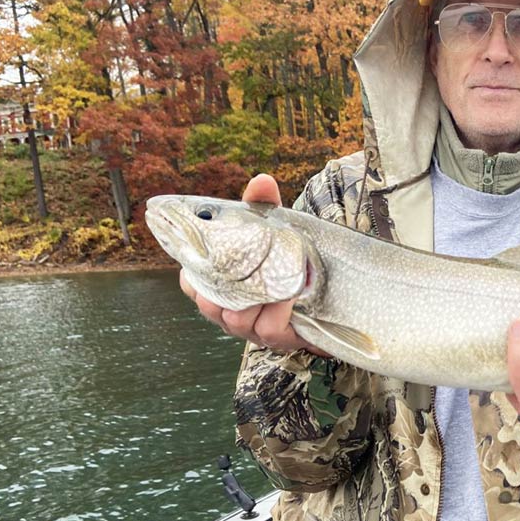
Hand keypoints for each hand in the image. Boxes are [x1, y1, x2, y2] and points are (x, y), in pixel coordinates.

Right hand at [179, 173, 329, 356]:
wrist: (328, 292)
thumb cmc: (287, 261)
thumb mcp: (273, 232)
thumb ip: (263, 208)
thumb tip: (262, 181)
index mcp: (222, 287)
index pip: (192, 284)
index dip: (191, 274)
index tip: (201, 259)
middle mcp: (232, 311)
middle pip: (209, 305)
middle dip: (216, 290)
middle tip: (234, 267)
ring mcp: (254, 329)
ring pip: (235, 320)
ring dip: (250, 300)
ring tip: (269, 279)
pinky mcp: (280, 339)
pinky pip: (268, 328)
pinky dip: (275, 310)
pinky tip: (288, 294)